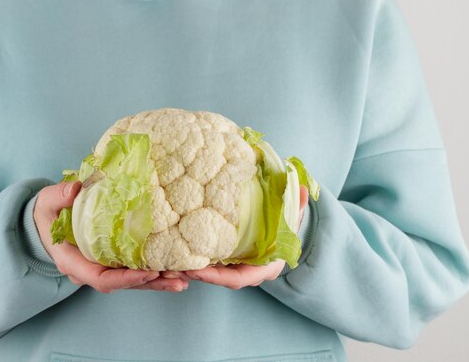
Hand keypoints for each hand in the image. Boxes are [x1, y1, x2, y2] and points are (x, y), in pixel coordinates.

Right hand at [34, 181, 187, 292]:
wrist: (45, 222)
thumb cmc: (47, 213)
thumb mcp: (47, 202)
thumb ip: (58, 196)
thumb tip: (74, 190)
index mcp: (73, 262)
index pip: (101, 279)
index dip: (126, 279)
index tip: (149, 273)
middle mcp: (89, 271)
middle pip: (123, 284)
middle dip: (151, 284)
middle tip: (178, 279)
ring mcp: (102, 268)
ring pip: (133, 282)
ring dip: (158, 282)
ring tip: (184, 278)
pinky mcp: (113, 262)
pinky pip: (135, 271)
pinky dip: (155, 273)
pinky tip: (176, 271)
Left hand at [180, 185, 309, 288]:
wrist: (285, 228)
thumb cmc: (287, 224)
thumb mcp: (294, 214)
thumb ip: (297, 204)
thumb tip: (304, 190)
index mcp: (264, 267)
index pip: (238, 279)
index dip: (216, 277)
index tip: (196, 269)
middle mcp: (248, 272)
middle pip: (218, 279)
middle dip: (195, 275)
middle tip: (171, 269)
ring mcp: (236, 267)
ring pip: (210, 274)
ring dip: (188, 270)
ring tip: (164, 265)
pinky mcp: (225, 260)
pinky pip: (207, 264)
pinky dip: (191, 260)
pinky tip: (172, 253)